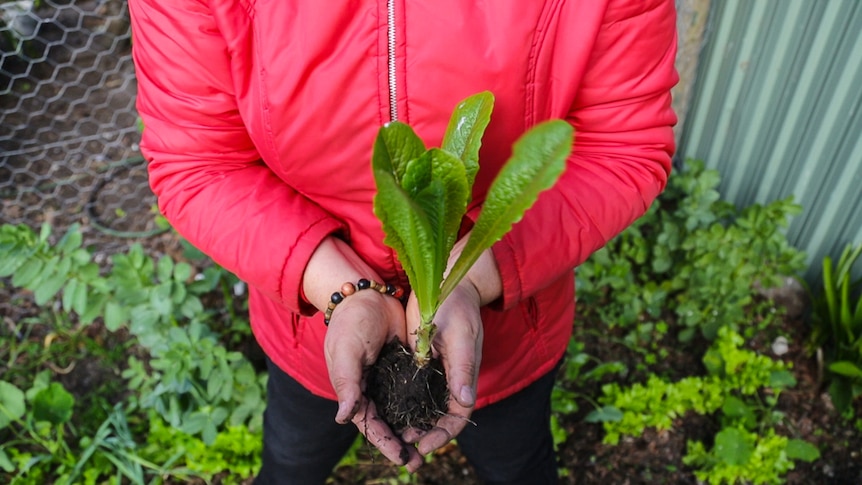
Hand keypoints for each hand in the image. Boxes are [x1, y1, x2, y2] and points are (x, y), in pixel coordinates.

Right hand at [303, 237, 422, 470]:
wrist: (369, 295)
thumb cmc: (351, 323)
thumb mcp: (346, 352)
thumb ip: (347, 383)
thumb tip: (343, 417)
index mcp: (354, 391)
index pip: (370, 424)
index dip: (385, 443)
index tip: (401, 458)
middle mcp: (372, 389)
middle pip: (388, 423)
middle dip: (402, 444)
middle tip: (419, 462)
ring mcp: (390, 379)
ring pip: (404, 411)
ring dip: (415, 428)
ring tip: (430, 446)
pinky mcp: (406, 366)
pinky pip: (416, 391)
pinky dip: (423, 406)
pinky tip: (437, 418)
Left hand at [403, 280, 483, 454]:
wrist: (448, 280)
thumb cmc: (455, 304)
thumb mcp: (459, 335)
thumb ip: (462, 368)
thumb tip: (464, 402)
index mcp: (464, 375)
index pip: (457, 416)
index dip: (443, 434)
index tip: (424, 445)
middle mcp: (451, 378)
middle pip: (441, 417)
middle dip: (425, 434)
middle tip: (403, 444)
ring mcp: (437, 370)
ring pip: (427, 407)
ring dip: (414, 423)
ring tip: (395, 434)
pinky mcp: (423, 360)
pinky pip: (416, 389)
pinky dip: (406, 404)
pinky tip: (389, 410)